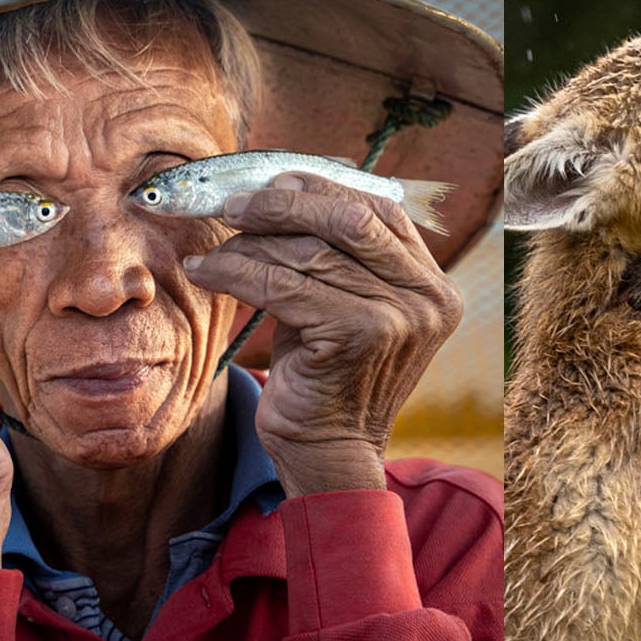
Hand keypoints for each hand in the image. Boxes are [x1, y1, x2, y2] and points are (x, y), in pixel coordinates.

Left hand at [183, 173, 462, 496]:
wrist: (327, 452)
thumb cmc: (326, 375)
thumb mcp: (344, 306)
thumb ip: (338, 255)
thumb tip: (282, 187)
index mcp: (433, 284)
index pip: (378, 209)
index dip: (321, 188)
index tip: (269, 187)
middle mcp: (428, 297)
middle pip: (349, 217)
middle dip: (284, 204)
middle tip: (233, 207)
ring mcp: (400, 316)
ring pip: (310, 251)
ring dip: (250, 244)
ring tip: (213, 249)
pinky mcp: (361, 334)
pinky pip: (284, 285)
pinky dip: (236, 272)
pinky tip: (206, 272)